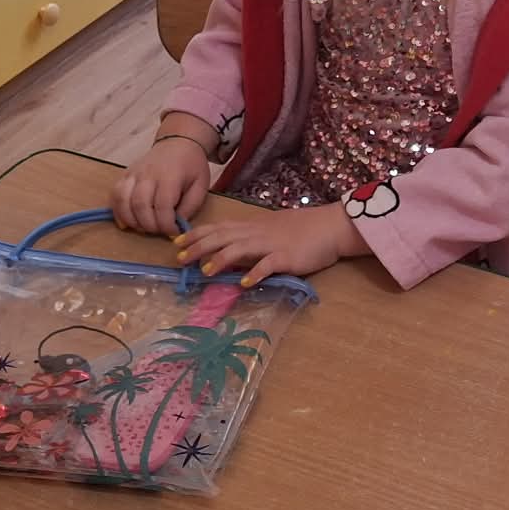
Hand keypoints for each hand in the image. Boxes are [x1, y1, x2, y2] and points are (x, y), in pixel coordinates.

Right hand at [112, 135, 212, 234]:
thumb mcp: (201, 185)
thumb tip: (176, 225)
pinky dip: (118, 212)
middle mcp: (148, 174)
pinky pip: (115, 195)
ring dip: (132, 220)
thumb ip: (190, 207)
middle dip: (149, 225)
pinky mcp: (125, 175)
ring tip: (144, 228)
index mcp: (170, 176)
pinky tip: (127, 223)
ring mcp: (134, 173)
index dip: (166, 224)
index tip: (174, 232)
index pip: (163, 205)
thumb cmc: (191, 166)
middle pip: (140, 205)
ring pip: (123, 200)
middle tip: (159, 231)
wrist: (178, 143)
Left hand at [174, 202, 365, 286]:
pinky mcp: (287, 257)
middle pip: (223, 237)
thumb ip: (251, 239)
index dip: (197, 234)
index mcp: (253, 226)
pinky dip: (256, 273)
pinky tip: (245, 283)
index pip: (219, 228)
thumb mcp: (272, 229)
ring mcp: (272, 244)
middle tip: (180, 258)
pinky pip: (268, 265)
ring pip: (240, 248)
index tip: (177, 241)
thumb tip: (229, 252)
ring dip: (221, 259)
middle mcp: (257, 233)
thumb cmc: (303, 229)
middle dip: (199, 247)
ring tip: (205, 271)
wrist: (331, 226)